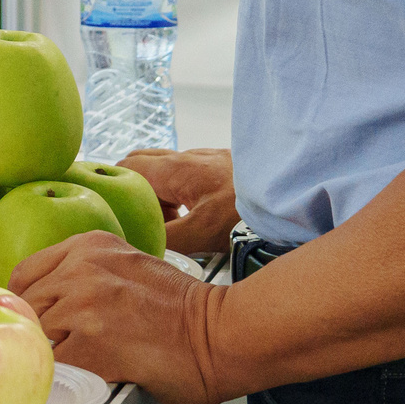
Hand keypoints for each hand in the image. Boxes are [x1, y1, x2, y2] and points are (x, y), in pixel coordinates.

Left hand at [12, 231, 229, 403]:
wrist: (222, 334)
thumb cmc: (183, 310)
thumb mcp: (128, 267)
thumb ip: (86, 275)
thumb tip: (49, 303)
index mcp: (88, 245)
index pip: (25, 274)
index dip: (25, 303)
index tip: (33, 321)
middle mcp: (81, 268)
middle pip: (25, 306)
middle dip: (36, 332)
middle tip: (56, 350)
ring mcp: (85, 306)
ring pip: (38, 337)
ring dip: (52, 355)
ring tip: (78, 363)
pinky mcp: (93, 346)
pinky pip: (56, 367)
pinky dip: (65, 378)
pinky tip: (86, 378)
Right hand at [120, 147, 237, 255]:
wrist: (290, 194)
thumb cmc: (247, 211)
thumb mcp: (203, 233)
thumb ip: (166, 239)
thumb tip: (140, 246)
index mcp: (175, 169)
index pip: (127, 167)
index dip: (116, 186)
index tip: (114, 209)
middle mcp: (186, 158)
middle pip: (144, 166)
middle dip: (137, 193)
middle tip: (145, 221)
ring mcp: (205, 158)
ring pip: (167, 171)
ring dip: (162, 195)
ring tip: (175, 223)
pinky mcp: (221, 164)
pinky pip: (189, 174)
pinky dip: (181, 192)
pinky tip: (196, 213)